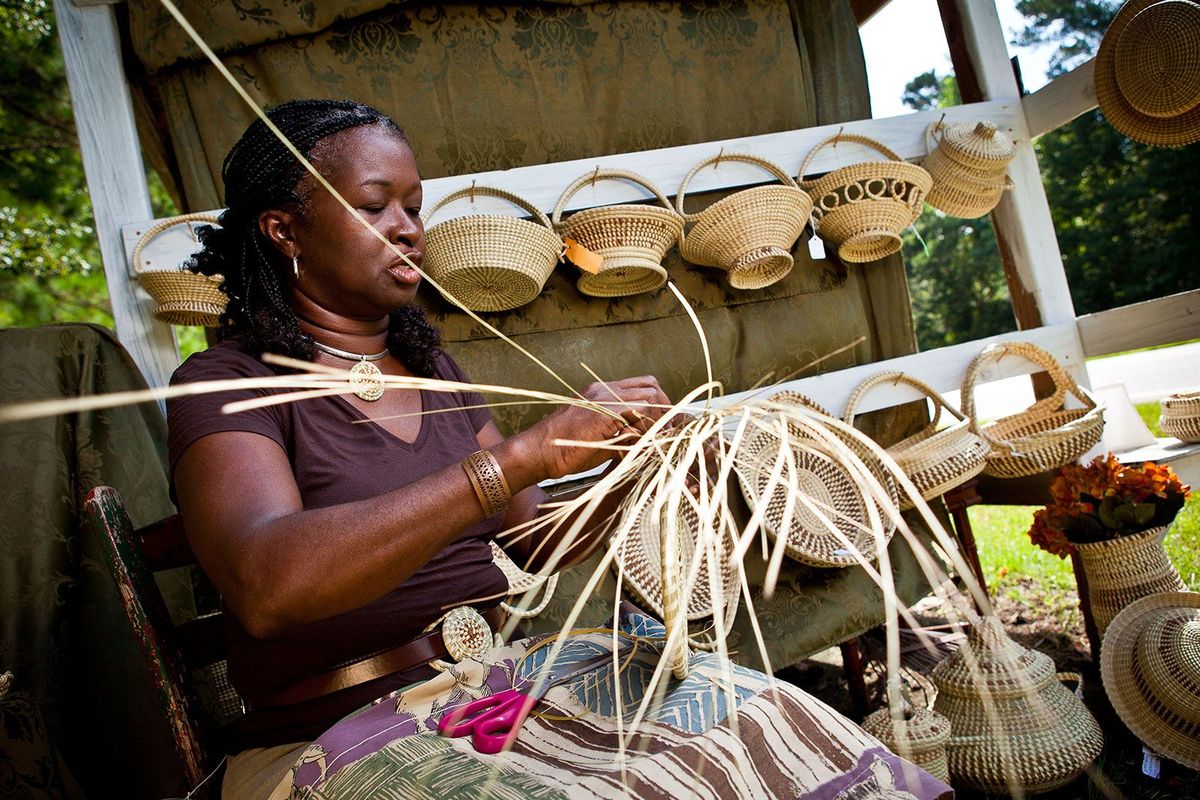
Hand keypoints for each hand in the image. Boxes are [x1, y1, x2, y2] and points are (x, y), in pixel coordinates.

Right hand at [521, 376, 670, 479]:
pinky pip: (640, 412)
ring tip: (653, 439)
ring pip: (650, 397)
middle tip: (666, 432)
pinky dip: (648, 427)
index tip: (666, 426)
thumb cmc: (564, 450)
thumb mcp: (601, 440)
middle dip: (665, 409)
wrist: (539, 451)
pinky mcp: (604, 412)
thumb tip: (647, 443)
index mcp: (602, 392)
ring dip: (658, 420)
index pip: (643, 386)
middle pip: (651, 386)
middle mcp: (604, 389)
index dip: (660, 404)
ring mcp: (604, 398)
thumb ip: (624, 435)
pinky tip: (642, 442)